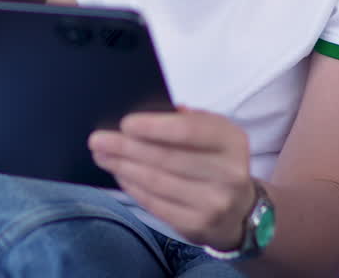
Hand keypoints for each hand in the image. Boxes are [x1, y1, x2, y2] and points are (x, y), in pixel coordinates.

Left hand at [89, 107, 254, 248]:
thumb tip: (146, 112)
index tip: (125, 123)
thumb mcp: (212, 132)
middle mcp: (228, 174)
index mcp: (231, 141)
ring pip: (156, 182)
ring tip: (102, 155)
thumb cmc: (215, 159)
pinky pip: (155, 204)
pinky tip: (120, 175)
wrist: (240, 209)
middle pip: (166, 158)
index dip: (154, 127)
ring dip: (123, 167)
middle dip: (126, 148)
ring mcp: (214, 204)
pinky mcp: (197, 226)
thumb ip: (185, 119)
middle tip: (97, 140)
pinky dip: (132, 188)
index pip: (188, 131)